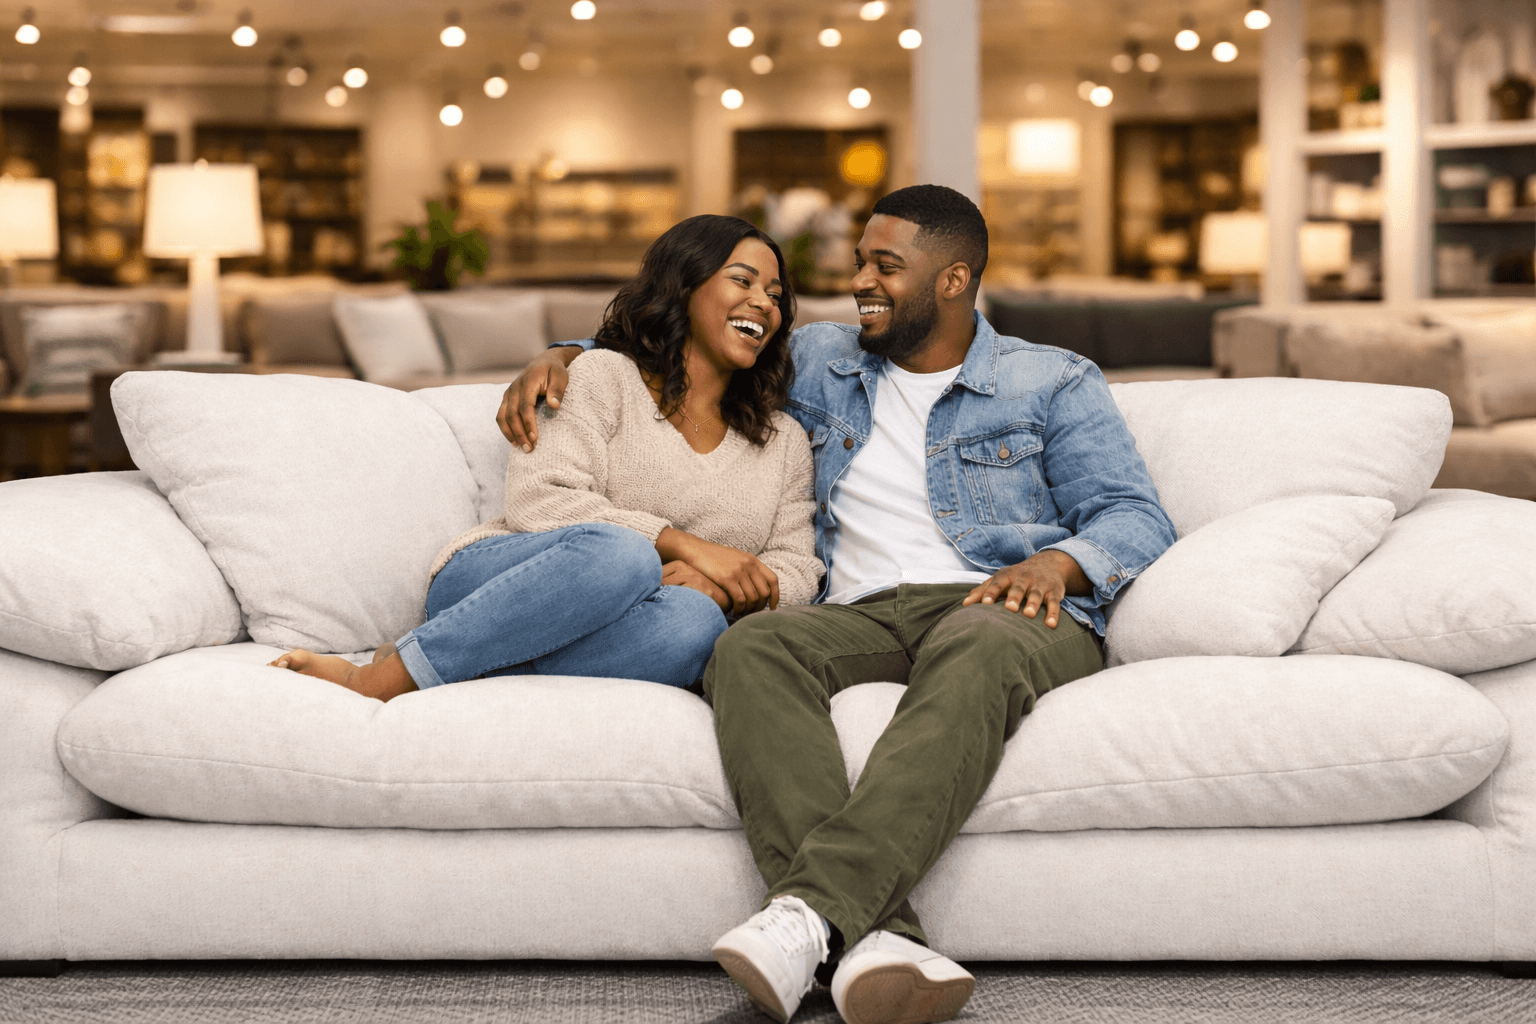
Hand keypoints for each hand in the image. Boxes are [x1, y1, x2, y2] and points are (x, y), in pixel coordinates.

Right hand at [497, 347, 579, 452]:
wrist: (544, 362)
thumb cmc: (554, 371)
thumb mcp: (561, 376)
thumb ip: (557, 390)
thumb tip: (554, 405)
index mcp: (527, 382)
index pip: (525, 406)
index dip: (529, 423)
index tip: (535, 439)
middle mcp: (514, 388)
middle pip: (512, 414)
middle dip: (520, 433)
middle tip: (529, 449)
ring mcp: (508, 394)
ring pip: (503, 417)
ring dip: (510, 433)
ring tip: (521, 448)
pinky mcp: (507, 399)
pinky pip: (501, 416)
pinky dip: (506, 429)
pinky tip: (514, 440)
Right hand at [656, 528, 778, 615]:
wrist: (694, 550)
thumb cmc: (713, 557)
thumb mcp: (735, 558)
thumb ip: (748, 569)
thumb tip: (757, 586)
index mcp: (753, 560)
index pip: (773, 580)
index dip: (776, 596)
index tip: (772, 607)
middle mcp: (748, 565)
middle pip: (764, 592)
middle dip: (760, 607)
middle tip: (752, 613)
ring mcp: (738, 571)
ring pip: (753, 598)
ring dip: (748, 610)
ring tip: (741, 613)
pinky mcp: (726, 578)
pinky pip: (740, 599)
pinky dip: (739, 609)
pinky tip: (734, 611)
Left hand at [961, 549, 1088, 628]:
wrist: (1048, 564)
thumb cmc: (1016, 577)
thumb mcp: (999, 579)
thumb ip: (982, 591)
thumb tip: (964, 605)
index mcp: (1008, 576)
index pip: (997, 583)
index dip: (991, 593)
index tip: (984, 604)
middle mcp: (1024, 579)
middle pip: (1018, 588)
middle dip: (1014, 597)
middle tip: (1009, 608)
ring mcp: (1040, 585)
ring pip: (1037, 594)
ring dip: (1033, 604)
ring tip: (1028, 615)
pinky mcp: (1055, 592)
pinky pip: (1055, 603)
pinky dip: (1054, 614)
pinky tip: (1051, 625)